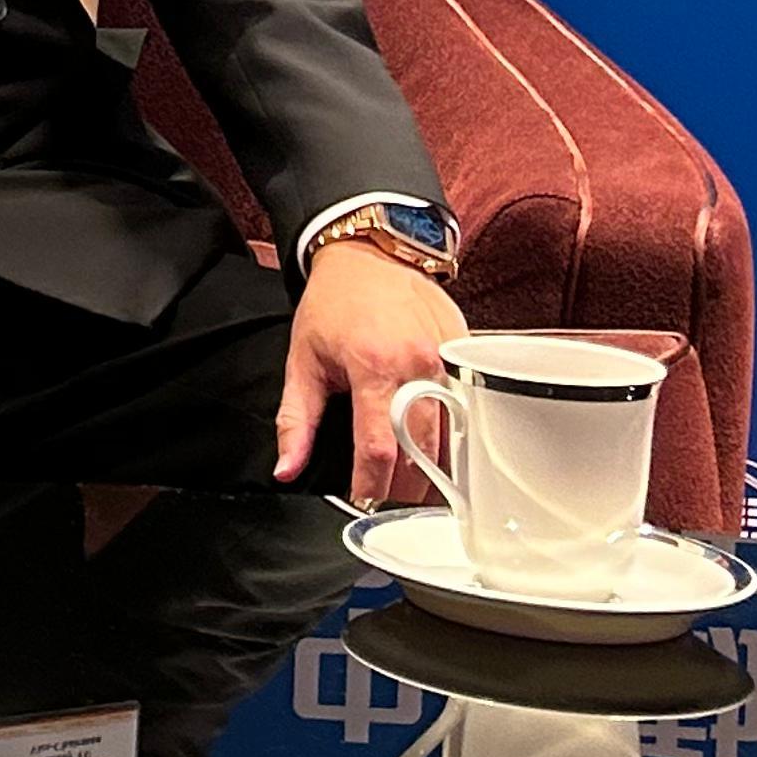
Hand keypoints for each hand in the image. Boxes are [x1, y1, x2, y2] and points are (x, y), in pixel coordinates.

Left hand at [275, 240, 466, 502]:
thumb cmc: (332, 305)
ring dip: (438, 465)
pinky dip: (457, 429)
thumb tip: (286, 468)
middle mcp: (417, 365)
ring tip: (419, 485)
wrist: (367, 254)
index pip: (379, 448)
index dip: (372, 485)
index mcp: (372, 368)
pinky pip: (469, 403)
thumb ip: (296, 421)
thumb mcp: (302, 360)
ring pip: (454, 432)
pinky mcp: (466, 350)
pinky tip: (444, 446)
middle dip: (409, 485)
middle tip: (392, 500)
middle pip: (424, 449)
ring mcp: (447, 357)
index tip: (364, 501)